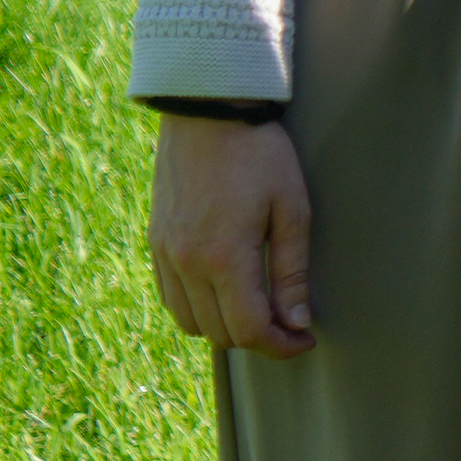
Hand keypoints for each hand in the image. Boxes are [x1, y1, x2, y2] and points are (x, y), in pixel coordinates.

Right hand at [145, 113, 318, 356]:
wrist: (207, 113)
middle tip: (291, 325)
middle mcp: (186, 264)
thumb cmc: (261, 156)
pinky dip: (198, 309)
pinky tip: (226, 293)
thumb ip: (292, 272)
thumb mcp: (292, 210)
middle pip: (218, 333)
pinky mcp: (155, 243)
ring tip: (261, 309)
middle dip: (258, 338)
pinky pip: (171, 298)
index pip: (248, 329)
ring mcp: (164, 255)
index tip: (306, 340)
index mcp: (223, 258)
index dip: (281, 346)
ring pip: (190, 322)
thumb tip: (296, 323)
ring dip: (226, 327)